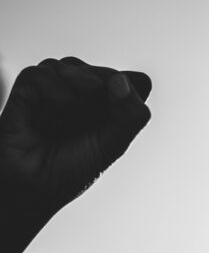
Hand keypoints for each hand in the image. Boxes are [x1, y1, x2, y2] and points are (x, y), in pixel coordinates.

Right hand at [0, 58, 151, 216]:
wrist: (34, 187)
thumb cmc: (73, 168)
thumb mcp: (114, 144)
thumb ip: (130, 114)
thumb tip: (119, 80)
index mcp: (111, 106)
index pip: (136, 82)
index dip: (130, 97)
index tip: (118, 122)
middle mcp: (85, 92)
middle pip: (107, 73)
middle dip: (104, 96)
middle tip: (89, 122)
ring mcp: (55, 88)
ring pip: (73, 65)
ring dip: (77, 91)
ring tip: (67, 118)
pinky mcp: (26, 89)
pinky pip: (42, 73)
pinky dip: (53, 92)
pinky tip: (49, 114)